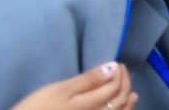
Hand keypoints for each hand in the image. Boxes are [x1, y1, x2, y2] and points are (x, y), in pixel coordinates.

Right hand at [11, 64, 134, 109]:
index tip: (117, 63)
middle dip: (126, 84)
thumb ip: (88, 80)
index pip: (116, 86)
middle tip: (122, 72)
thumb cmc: (37, 108)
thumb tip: (112, 67)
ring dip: (127, 101)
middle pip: (121, 100)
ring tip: (131, 92)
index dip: (120, 73)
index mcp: (91, 103)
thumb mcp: (60, 90)